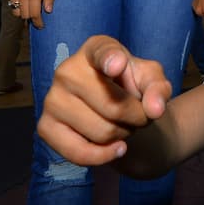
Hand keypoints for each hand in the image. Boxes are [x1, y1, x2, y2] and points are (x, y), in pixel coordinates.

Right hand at [9, 0, 57, 29]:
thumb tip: (48, 11)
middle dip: (31, 19)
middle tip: (38, 20)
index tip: (42, 26)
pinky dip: (17, 7)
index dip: (38, 22)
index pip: (34, 14)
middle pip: (24, 15)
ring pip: (15, 11)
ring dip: (23, 14)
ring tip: (31, 13)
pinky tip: (24, 5)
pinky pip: (11, 3)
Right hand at [36, 35, 172, 166]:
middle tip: (139, 115)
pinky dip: (103, 156)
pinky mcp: (45, 126)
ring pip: (101, 131)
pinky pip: (78, 153)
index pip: (102, 52)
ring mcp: (52, 98)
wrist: (114, 107)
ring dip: (123, 135)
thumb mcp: (152, 80)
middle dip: (136, 118)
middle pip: (113, 106)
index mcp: (96, 48)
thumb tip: (155, 110)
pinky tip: (117, 148)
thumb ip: (158, 89)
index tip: (118, 65)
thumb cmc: (131, 85)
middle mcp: (67, 69)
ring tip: (124, 124)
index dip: (110, 59)